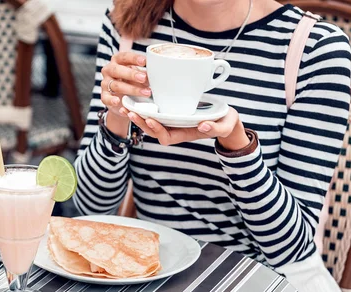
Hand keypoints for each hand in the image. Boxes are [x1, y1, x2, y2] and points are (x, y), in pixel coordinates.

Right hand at [101, 52, 150, 118]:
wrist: (123, 100)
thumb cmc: (132, 82)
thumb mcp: (138, 75)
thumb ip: (145, 73)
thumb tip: (159, 72)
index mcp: (117, 61)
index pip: (124, 57)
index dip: (134, 58)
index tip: (145, 61)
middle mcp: (109, 70)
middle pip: (117, 70)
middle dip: (131, 74)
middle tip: (144, 78)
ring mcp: (105, 83)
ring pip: (116, 85)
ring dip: (131, 89)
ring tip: (145, 93)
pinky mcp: (104, 96)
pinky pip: (106, 98)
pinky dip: (112, 100)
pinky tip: (118, 101)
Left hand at [123, 106, 249, 150]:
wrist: (225, 119)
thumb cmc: (225, 123)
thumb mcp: (225, 125)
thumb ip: (216, 128)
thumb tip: (203, 126)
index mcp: (183, 134)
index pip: (165, 137)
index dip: (156, 129)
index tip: (150, 119)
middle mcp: (174, 129)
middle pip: (152, 129)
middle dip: (140, 122)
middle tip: (130, 111)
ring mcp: (171, 121)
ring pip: (150, 121)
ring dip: (138, 114)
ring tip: (125, 105)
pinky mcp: (171, 111)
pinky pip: (154, 111)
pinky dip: (144, 106)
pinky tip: (134, 96)